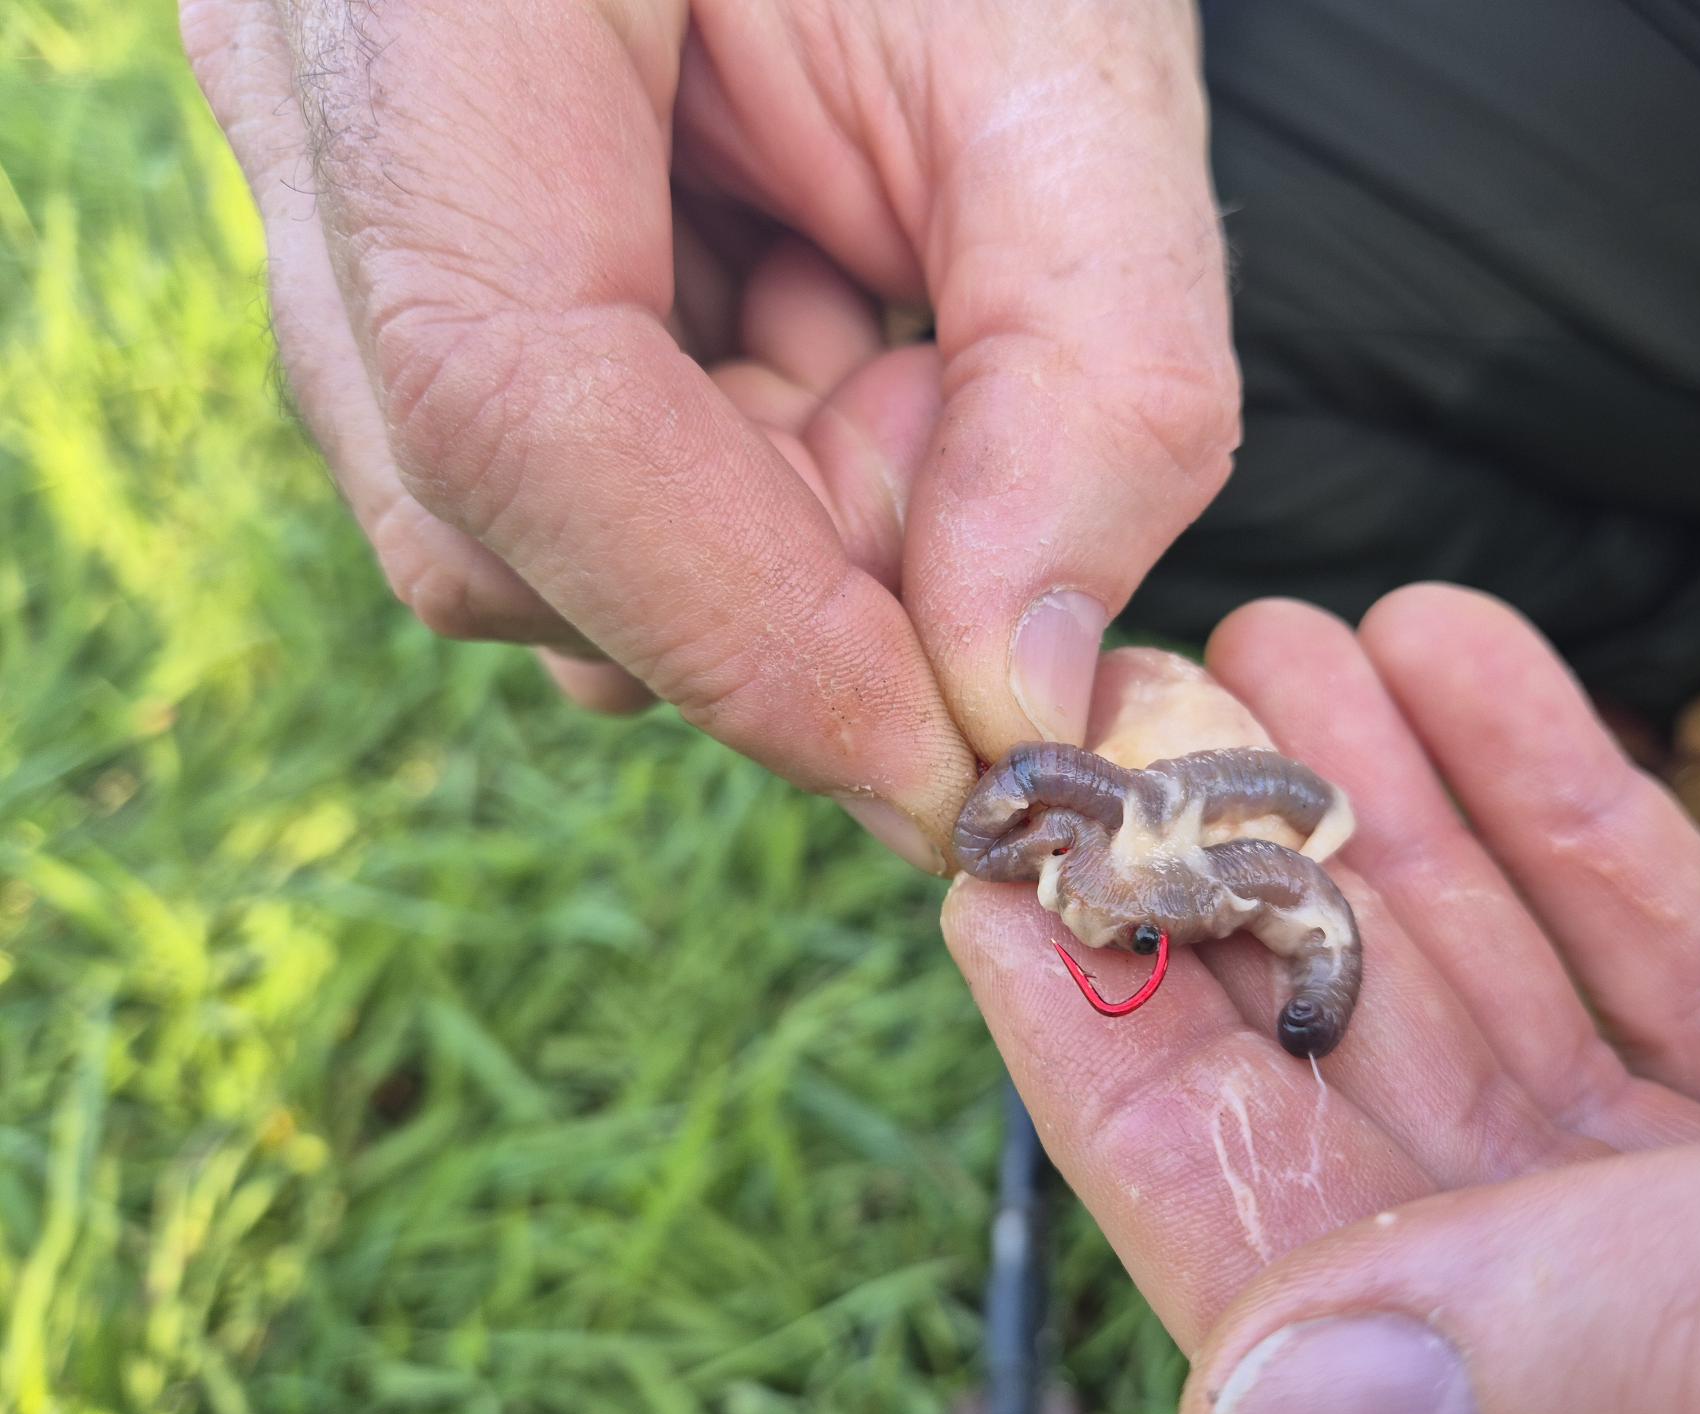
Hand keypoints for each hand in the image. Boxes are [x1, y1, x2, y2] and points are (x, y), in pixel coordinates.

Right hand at [181, 0, 1238, 866]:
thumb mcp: (1074, 57)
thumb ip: (1093, 375)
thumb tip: (1015, 690)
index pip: (513, 405)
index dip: (743, 633)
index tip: (956, 764)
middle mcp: (313, 96)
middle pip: (501, 514)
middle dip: (782, 576)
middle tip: (967, 449)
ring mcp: (331, 172)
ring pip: (517, 521)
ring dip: (761, 523)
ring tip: (893, 339)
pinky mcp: (407, 232)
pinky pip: (547, 457)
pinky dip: (727, 464)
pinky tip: (821, 325)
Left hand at [944, 586, 1699, 1413]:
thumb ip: (1675, 1384)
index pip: (1304, 1304)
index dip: (1132, 1087)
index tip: (1008, 882)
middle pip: (1387, 1139)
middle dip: (1253, 900)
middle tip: (1137, 698)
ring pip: (1520, 1037)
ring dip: (1390, 828)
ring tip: (1280, 640)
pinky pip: (1685, 987)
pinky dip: (1577, 827)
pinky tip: (1466, 663)